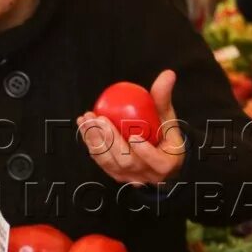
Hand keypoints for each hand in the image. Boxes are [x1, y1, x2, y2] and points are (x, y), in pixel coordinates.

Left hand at [76, 69, 187, 185]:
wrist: (156, 155)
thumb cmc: (163, 135)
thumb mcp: (166, 117)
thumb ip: (163, 98)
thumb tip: (167, 74)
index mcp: (165, 164)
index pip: (156, 161)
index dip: (144, 151)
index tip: (134, 136)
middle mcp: (146, 175)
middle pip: (127, 161)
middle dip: (111, 141)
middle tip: (101, 120)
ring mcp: (129, 177)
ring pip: (109, 162)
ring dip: (96, 140)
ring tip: (88, 120)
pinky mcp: (114, 175)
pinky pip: (100, 160)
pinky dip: (90, 143)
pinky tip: (84, 127)